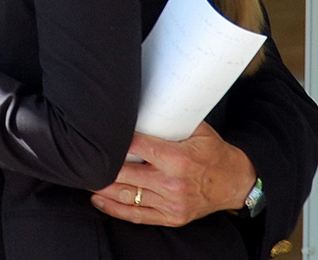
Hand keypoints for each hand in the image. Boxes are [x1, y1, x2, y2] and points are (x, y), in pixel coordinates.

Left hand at [90, 122, 255, 225]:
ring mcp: (170, 203)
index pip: (137, 146)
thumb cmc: (213, 152)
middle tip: (82, 154)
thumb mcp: (198, 129)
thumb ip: (172, 119)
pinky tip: (97, 199)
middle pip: (126, 173)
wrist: (235, 183)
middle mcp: (172, 183)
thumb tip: (146, 101)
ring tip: (83, 176)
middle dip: (103, 165)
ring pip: (127, 195)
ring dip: (102, 186)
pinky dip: (114, 209)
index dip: (118, 139)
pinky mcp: (170, 217)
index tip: (100, 131)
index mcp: (177, 159)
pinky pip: (137, 216)